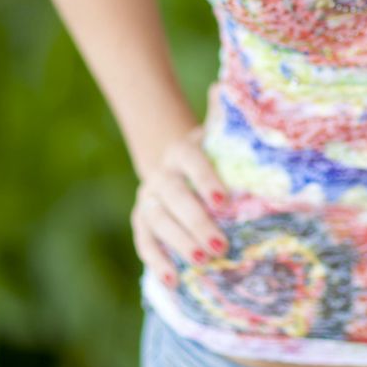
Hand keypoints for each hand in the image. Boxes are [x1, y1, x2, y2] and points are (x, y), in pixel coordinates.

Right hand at [129, 84, 229, 288]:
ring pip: (159, 221)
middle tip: (220, 246)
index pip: (193, 161)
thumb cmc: (210, 154)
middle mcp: (161, 174)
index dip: (206, 179)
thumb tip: (226, 85)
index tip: (224, 200)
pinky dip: (156, 262)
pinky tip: (172, 281)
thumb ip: (224, 117)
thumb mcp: (218, 136)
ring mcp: (148, 199)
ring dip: (180, 243)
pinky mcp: (140, 221)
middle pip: (175, 197)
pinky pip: (145, 242)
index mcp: (182, 150)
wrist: (176, 164)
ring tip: (203, 262)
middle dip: (197, 222)